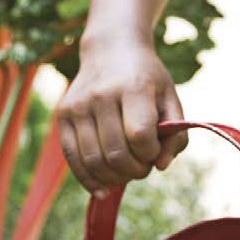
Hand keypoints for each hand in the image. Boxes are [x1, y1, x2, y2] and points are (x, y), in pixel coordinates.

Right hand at [57, 35, 187, 195]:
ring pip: (93, 160)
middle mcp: (101, 95)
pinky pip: (72, 158)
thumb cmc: (147, 79)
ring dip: (114, 178)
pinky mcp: (63, 115)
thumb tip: (161, 166)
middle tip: (142, 168)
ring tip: (126, 174)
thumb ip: (176, 135)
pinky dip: (88, 180)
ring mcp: (78, 105)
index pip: (139, 136)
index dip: (150, 154)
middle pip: (116, 153)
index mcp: (133, 87)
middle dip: (134, 170)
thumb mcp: (170, 98)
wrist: (111, 50)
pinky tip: (103, 189)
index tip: (154, 151)